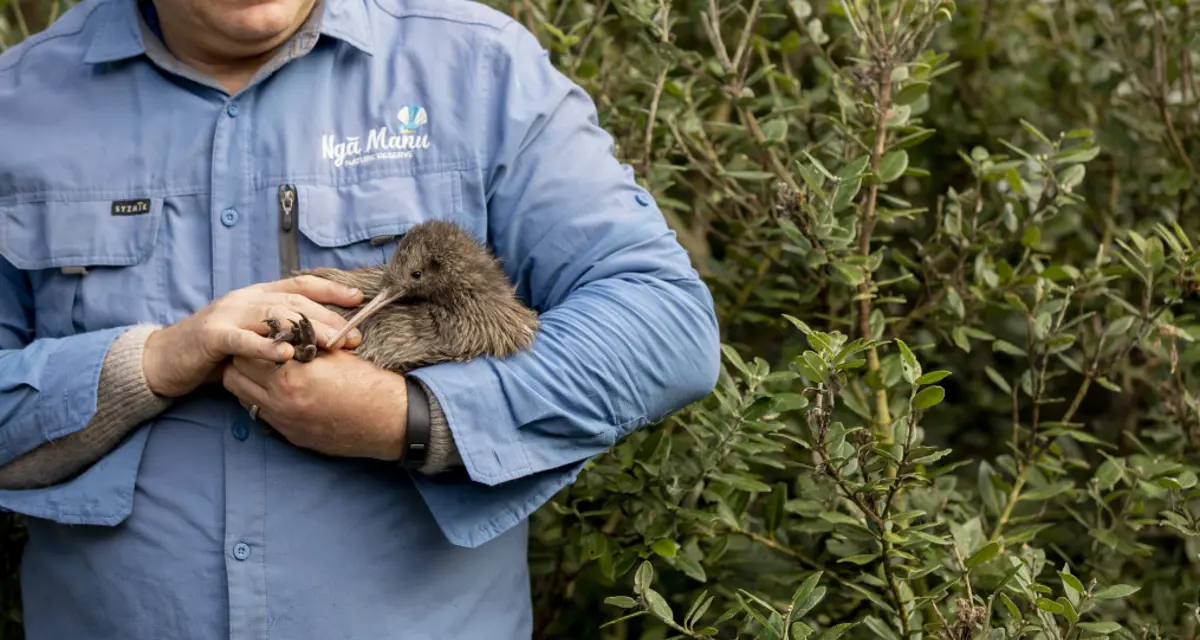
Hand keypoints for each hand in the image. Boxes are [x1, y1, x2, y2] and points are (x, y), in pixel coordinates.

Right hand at [143, 275, 364, 397]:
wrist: (165, 359)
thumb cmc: (216, 350)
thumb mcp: (252, 333)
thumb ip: (280, 329)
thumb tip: (322, 337)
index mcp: (257, 295)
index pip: (300, 285)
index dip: (330, 291)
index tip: (359, 299)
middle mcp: (245, 298)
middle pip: (294, 301)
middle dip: (327, 317)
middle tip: (352, 335)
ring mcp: (228, 314)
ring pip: (273, 315)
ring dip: (306, 329)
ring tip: (331, 344)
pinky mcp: (212, 335)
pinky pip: (243, 339)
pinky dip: (266, 346)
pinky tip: (287, 353)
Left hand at [222, 349, 408, 460]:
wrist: (388, 420)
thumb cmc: (367, 383)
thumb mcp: (334, 354)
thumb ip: (303, 344)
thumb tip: (284, 335)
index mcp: (290, 376)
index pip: (247, 352)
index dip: (253, 340)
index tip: (262, 334)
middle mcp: (280, 401)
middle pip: (235, 376)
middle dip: (243, 360)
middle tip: (259, 351)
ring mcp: (283, 421)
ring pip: (243, 397)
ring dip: (249, 382)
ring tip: (268, 371)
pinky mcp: (291, 436)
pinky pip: (262, 415)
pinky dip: (264, 401)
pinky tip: (283, 391)